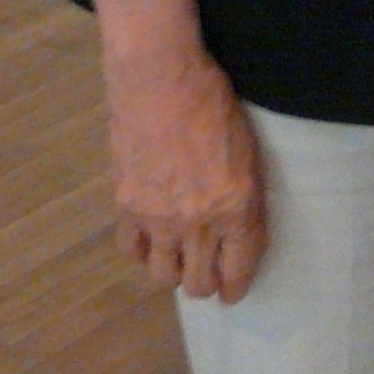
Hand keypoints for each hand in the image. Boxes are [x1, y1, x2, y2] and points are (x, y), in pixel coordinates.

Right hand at [103, 44, 265, 301]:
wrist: (160, 80)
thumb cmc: (214, 104)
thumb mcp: (247, 151)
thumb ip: (244, 197)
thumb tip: (238, 231)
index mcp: (236, 206)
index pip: (238, 268)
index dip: (236, 287)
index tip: (232, 293)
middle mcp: (198, 222)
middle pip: (199, 282)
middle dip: (206, 285)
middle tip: (207, 277)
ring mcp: (158, 218)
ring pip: (163, 276)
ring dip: (173, 273)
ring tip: (177, 262)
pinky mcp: (126, 206)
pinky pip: (131, 250)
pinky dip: (141, 252)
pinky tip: (148, 242)